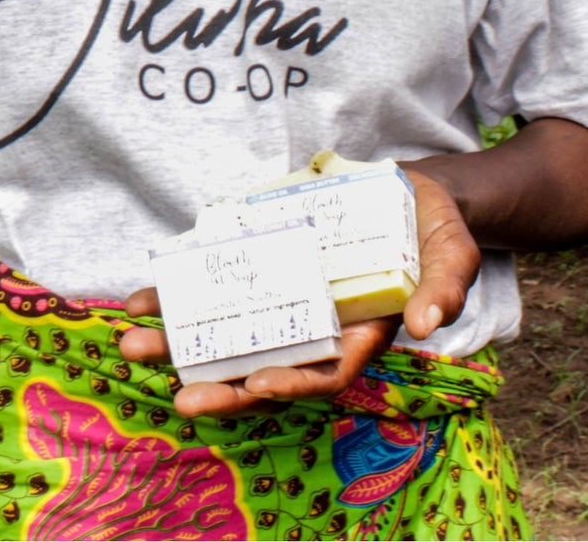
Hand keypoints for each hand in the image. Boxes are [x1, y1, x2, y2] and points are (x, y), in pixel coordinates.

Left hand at [119, 171, 480, 418]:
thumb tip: (428, 324)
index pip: (324, 374)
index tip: (258, 383)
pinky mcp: (263, 264)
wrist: (409, 190)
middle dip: (220, 385)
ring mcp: (285, 297)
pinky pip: (217, 287)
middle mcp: (316, 324)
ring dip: (181, 343)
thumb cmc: (433, 228)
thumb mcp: (453, 252)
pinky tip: (142, 299)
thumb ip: (445, 287)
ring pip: (228, 331)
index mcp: (361, 334)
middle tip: (177, 398)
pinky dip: (180, 294)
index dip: (293, 383)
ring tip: (134, 341)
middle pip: (264, 366)